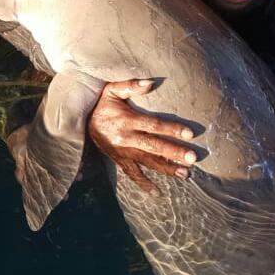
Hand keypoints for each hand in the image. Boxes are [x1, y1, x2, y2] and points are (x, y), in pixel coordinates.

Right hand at [87, 79, 197, 193]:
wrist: (81, 120)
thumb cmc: (102, 103)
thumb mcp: (112, 89)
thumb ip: (130, 85)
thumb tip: (151, 83)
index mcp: (127, 120)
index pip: (153, 125)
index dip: (171, 129)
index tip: (189, 134)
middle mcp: (125, 138)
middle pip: (153, 146)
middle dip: (174, 152)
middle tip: (192, 158)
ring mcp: (122, 152)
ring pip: (147, 162)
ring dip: (166, 169)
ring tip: (185, 174)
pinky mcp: (119, 160)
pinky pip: (131, 174)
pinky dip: (143, 184)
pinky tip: (157, 192)